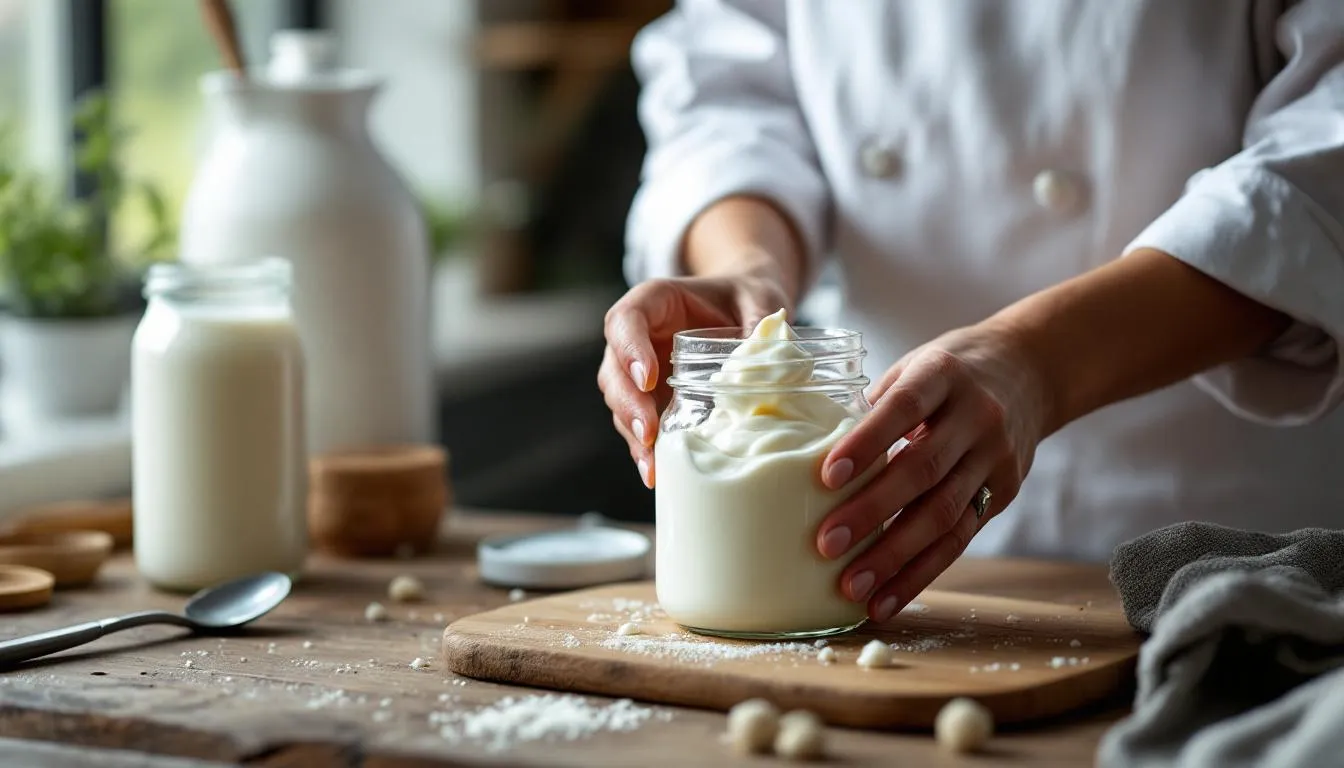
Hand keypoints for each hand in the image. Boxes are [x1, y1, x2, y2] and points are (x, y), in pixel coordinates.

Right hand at [599, 270, 790, 487]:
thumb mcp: (757, 297)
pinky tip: (657, 473)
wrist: (742, 308)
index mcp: (654, 302)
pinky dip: (645, 449)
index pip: (626, 321)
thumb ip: (761, 318)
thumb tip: (771, 356)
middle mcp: (638, 337)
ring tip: (653, 464)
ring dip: (634, 434)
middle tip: (648, 432)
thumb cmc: (743, 296)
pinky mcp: (651, 400)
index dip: (630, 349)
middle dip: (629, 404)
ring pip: (620, 402)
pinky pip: (638, 424)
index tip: (648, 376)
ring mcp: (639, 371)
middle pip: (614, 370)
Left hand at [814, 321, 1050, 621]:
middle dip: (873, 511)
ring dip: (896, 557)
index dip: (867, 442)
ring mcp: (995, 458)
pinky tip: (887, 599)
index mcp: (943, 375)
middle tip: (827, 545)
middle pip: (925, 470)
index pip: (904, 408)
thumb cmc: (949, 372)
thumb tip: (806, 448)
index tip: (827, 476)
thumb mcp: (914, 367)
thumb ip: (872, 405)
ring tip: (853, 587)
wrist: (1029, 372)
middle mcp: (976, 417)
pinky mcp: (1003, 493)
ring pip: (946, 515)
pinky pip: (960, 539)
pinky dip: (920, 573)